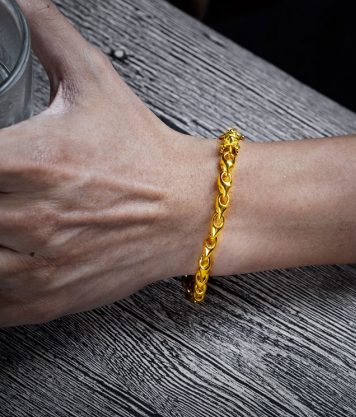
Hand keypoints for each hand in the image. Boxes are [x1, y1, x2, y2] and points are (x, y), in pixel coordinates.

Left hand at [0, 0, 215, 327]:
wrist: (189, 207)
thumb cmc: (145, 154)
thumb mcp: (97, 82)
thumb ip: (49, 33)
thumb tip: (23, 2)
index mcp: (28, 161)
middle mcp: (30, 218)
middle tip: (0, 193)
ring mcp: (41, 267)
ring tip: (3, 226)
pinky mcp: (54, 298)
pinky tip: (4, 261)